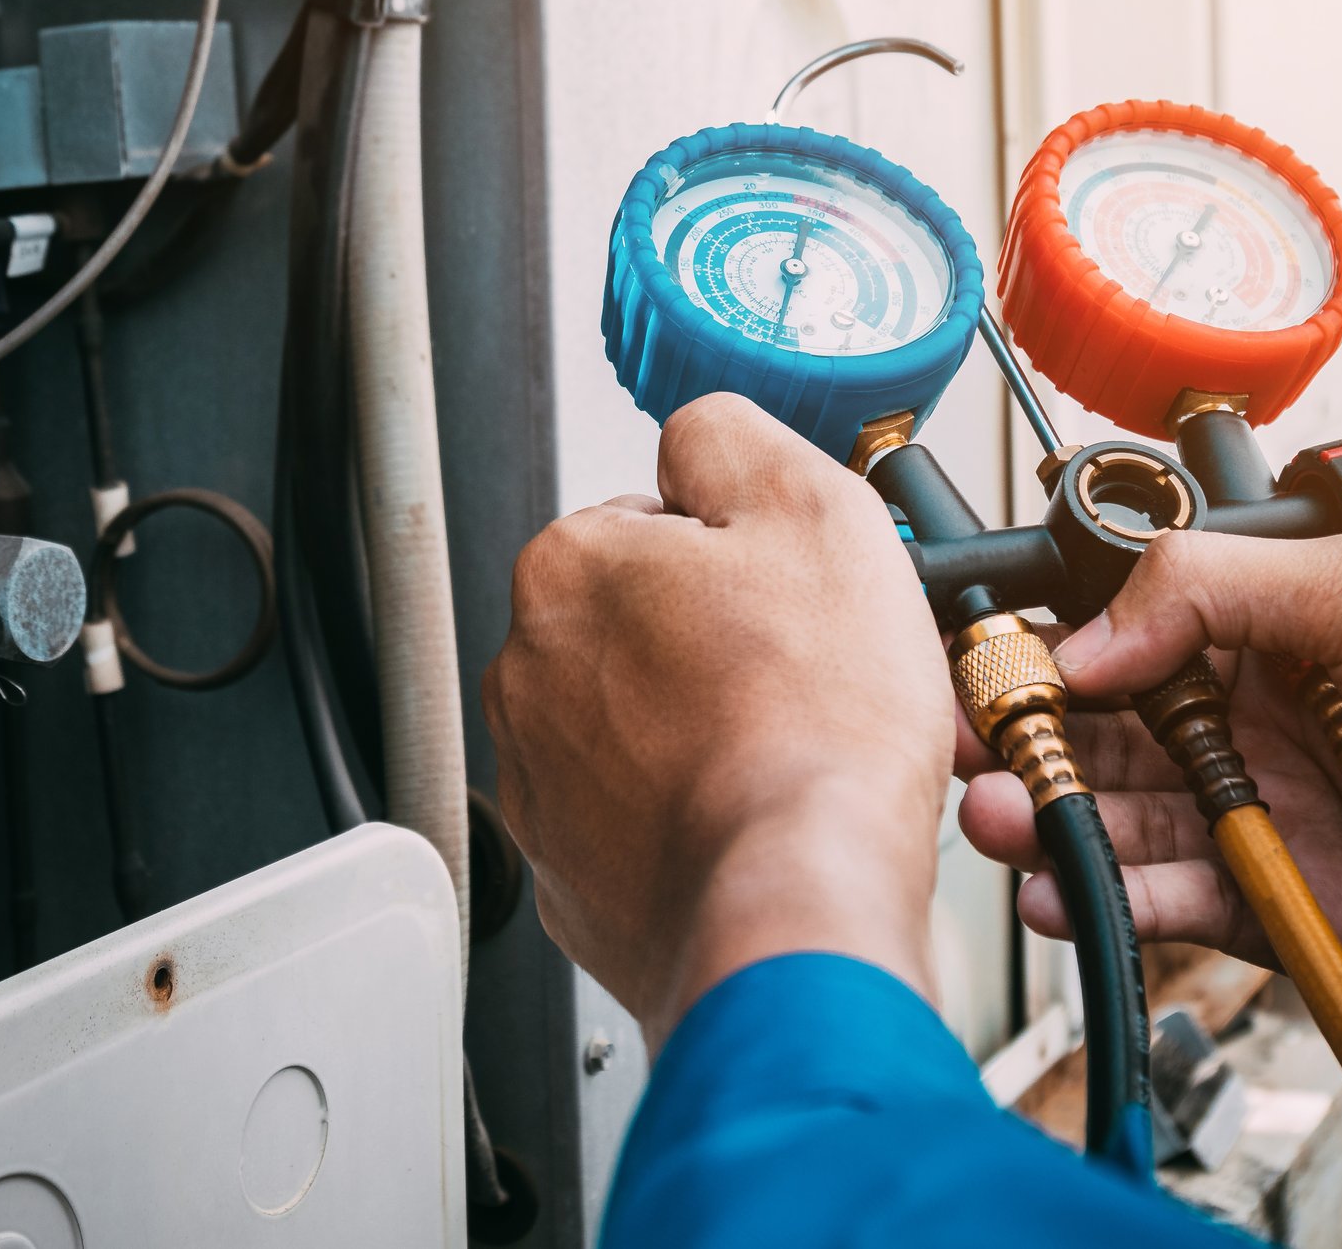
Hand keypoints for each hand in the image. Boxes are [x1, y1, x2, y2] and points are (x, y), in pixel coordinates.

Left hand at [484, 395, 953, 1048]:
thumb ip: (729, 438)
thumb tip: (697, 436)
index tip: (793, 595)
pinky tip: (758, 818)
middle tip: (811, 677)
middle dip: (721, 643)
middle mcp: (528, 673)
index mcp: (568, 569)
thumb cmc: (811, 729)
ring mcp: (541, 784)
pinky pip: (638, 820)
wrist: (797, 905)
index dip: (744, 555)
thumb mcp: (814, 508)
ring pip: (638, 725)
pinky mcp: (570, 877)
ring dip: (706, 728)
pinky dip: (692, 818)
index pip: (653, 523)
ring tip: (795, 754)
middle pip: (642, 626)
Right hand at [957, 529, 1341, 1005]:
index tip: (982, 666)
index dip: (1048, 655)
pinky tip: (1074, 884)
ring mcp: (1273, 817)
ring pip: (1133, 825)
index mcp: (1266, 632)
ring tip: (1001, 818)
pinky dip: (1125, 898)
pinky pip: (1188, 906)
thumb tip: (1089, 634)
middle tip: (966, 751)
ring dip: (1058, 823)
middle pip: (1107, 740)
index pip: (1122, 640)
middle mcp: (1256, 723)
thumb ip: (1208, 592)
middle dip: (1027, 746)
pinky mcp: (1296, 910)